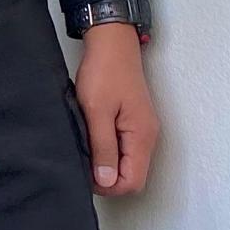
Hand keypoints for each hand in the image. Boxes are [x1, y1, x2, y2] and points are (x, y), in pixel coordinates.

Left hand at [74, 23, 157, 195]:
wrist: (112, 44)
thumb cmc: (105, 71)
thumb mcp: (97, 111)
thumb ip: (103, 147)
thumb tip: (106, 180)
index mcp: (142, 137)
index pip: (133, 182)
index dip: (108, 186)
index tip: (85, 173)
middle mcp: (147, 137)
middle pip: (131, 176)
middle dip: (106, 177)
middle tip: (82, 160)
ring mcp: (141, 130)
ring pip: (126, 163)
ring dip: (106, 163)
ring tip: (85, 147)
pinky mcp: (133, 123)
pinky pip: (124, 149)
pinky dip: (108, 150)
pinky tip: (92, 139)